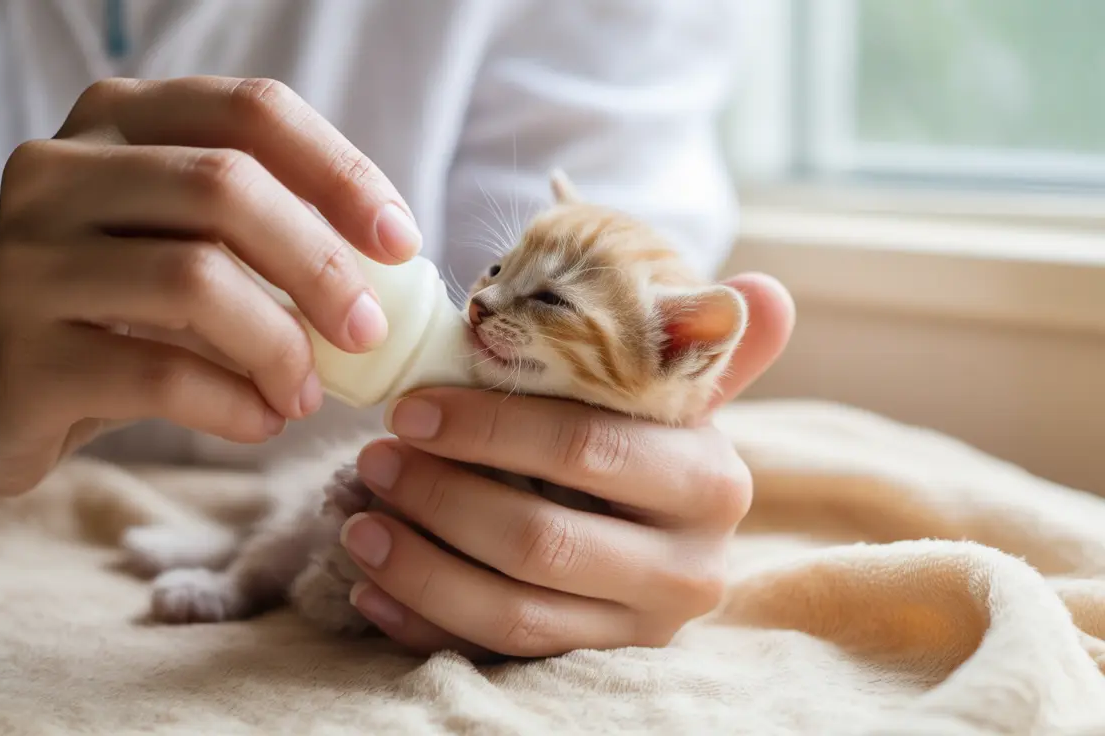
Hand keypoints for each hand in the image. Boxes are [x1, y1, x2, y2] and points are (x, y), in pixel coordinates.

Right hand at [0, 76, 421, 498]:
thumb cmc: (109, 317)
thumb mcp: (180, 249)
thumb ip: (263, 236)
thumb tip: (391, 272)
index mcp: (114, 120)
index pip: (252, 111)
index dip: (341, 174)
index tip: (401, 243)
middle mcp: (57, 169)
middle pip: (227, 186)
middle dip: (322, 265)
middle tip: (368, 333)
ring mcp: (26, 257)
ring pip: (195, 279)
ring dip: (280, 346)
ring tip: (306, 393)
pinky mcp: (18, 351)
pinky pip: (161, 374)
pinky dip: (234, 404)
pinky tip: (261, 421)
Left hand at [340, 274, 794, 658]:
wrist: (671, 532)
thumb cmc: (651, 441)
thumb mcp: (679, 393)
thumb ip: (704, 345)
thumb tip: (766, 288)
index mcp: (709, 481)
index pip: (584, 449)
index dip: (488, 429)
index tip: (410, 408)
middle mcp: (689, 568)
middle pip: (541, 540)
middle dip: (441, 498)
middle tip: (374, 459)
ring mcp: (640, 629)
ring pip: (515, 612)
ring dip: (421, 567)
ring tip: (358, 524)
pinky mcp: (595, 666)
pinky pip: (499, 656)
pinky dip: (425, 623)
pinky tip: (372, 589)